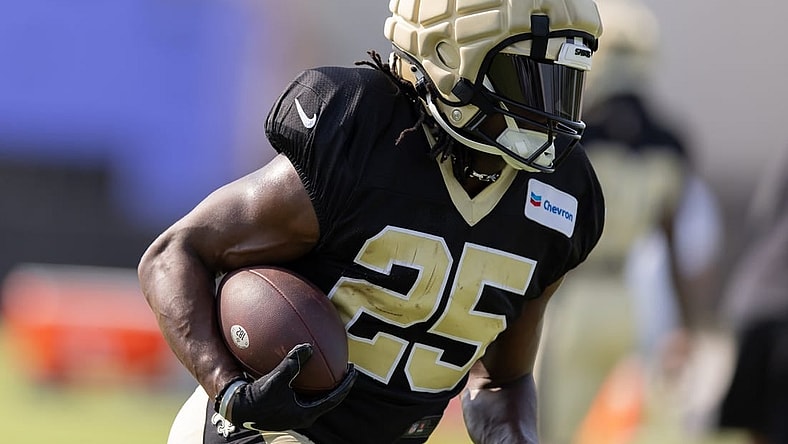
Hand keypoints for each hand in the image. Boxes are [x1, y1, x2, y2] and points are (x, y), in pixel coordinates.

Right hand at [223, 343, 356, 430]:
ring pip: (316, 398)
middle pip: (328, 398)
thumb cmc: (258, 397)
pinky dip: (309, 383)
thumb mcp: (277, 379)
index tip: (353, 371)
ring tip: (329, 369)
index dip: (346, 384)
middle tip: (345, 368)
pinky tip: (304, 369)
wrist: (238, 409)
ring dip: (324, 384)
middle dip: (338, 383)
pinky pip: (304, 395)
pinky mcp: (286, 409)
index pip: (334, 398)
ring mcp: (295, 413)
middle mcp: (303, 415)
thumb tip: (308, 347)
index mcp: (306, 413)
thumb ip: (293, 363)